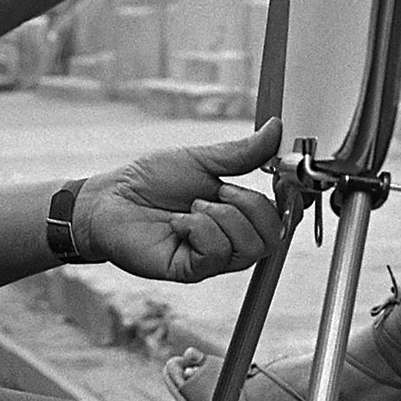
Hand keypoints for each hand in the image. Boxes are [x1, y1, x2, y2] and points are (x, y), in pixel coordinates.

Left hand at [74, 120, 285, 282]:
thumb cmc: (150, 181)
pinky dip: (199, 229)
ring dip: (221, 217)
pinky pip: (216, 253)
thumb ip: (242, 153)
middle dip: (250, 206)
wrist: (110, 200)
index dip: (289, 200)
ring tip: (192, 206)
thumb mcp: (202, 160)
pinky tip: (179, 222)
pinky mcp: (191, 270)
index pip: (284, 216)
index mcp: (239, 214)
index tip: (279, 176)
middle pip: (273, 236)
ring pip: (248, 247)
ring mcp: (213, 258)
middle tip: (220, 191)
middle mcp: (231, 239)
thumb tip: (276, 130)